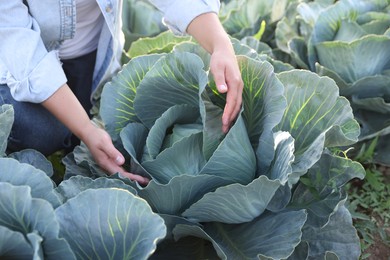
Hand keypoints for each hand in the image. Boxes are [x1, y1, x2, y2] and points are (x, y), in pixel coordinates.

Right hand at [82, 124, 149, 184]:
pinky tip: (133, 173)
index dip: (132, 177)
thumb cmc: (96, 137)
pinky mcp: (110, 161)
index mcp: (106, 164)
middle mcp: (107, 166)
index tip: (142, 179)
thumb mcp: (105, 143)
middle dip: (134, 180)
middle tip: (147, 182)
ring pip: (121, 173)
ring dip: (131, 177)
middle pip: (122, 176)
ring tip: (143, 179)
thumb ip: (113, 153)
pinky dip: (127, 172)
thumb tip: (121, 162)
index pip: (121, 174)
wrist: (88, 133)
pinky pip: (120, 169)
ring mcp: (108, 164)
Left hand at [186, 13, 242, 132]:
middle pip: (237, 106)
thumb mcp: (216, 67)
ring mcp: (239, 87)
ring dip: (233, 116)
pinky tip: (229, 117)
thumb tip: (223, 91)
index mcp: (235, 82)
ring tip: (227, 127)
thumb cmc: (219, 59)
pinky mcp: (236, 88)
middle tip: (225, 130)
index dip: (228, 112)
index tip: (224, 122)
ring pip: (238, 105)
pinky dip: (233, 111)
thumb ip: (219, 79)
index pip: (232, 101)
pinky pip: (236, 102)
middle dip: (231, 118)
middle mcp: (239, 86)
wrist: (224, 50)